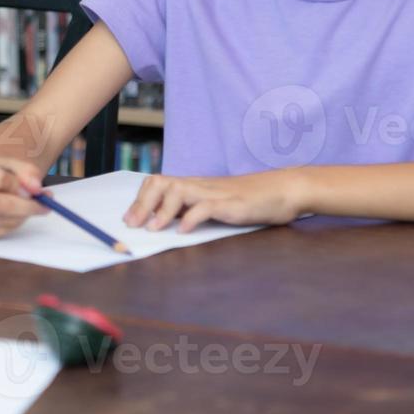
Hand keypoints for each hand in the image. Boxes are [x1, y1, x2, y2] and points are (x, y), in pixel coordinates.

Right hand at [0, 155, 49, 240]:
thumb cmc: (0, 171)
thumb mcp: (13, 163)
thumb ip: (26, 171)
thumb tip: (34, 188)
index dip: (21, 186)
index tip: (36, 188)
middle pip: (0, 204)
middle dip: (27, 206)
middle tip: (45, 204)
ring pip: (3, 220)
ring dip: (23, 214)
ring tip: (29, 205)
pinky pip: (1, 232)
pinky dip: (14, 224)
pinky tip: (14, 215)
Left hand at [123, 170, 305, 232]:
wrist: (284, 189)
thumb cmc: (250, 199)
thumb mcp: (217, 203)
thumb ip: (194, 209)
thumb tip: (168, 223)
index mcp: (195, 185)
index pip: (158, 182)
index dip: (140, 199)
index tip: (129, 218)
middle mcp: (201, 186)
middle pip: (162, 183)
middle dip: (143, 204)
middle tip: (133, 225)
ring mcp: (216, 193)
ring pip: (179, 191)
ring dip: (162, 211)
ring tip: (153, 229)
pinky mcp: (233, 205)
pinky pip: (206, 207)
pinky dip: (191, 218)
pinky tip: (183, 231)